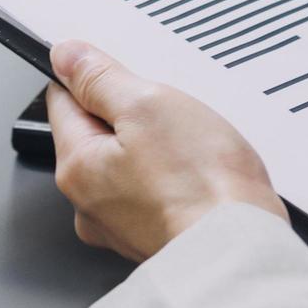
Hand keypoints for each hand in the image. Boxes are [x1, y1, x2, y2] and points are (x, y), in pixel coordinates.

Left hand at [46, 40, 285, 260]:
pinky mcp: (157, 237)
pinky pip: (157, 192)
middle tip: (169, 112)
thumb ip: (99, 79)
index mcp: (77, 168)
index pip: (63, 102)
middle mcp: (90, 205)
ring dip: (157, 148)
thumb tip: (66, 58)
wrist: (244, 249)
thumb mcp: (146, 106)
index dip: (91, 77)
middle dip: (131, 115)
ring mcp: (124, 226)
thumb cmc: (202, 186)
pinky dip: (175, 179)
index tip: (118, 70)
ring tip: (193, 146)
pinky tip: (201, 175)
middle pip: (98, 135)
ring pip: (130, 164)